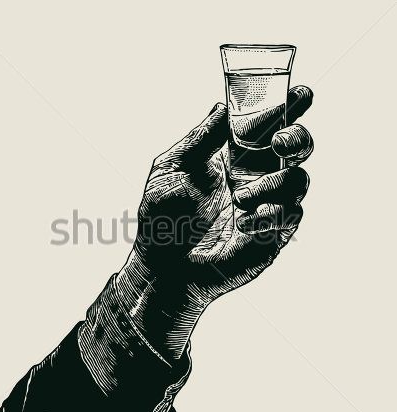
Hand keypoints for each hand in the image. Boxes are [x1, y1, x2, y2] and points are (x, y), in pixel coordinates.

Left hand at [116, 86, 313, 360]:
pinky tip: (243, 223)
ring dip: (275, 183)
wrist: (161, 266)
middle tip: (279, 141)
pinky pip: (289, 219)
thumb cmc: (161, 217)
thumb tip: (223, 105)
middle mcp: (254, 179)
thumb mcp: (172, 168)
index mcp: (233, 158)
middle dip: (297, 139)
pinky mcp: (271, 237)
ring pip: (298, 182)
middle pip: (296, 150)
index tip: (302, 92)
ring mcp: (265, 208)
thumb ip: (200, 138)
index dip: (289, 108)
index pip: (268, 127)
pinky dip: (271, 216)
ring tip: (240, 197)